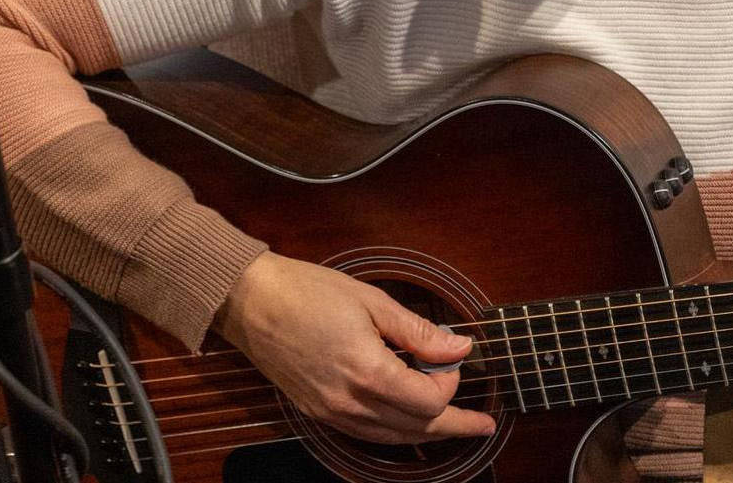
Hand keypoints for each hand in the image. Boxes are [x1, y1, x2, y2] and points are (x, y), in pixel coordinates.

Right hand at [215, 252, 496, 443]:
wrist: (249, 302)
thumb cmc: (308, 292)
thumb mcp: (372, 301)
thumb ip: (418, 331)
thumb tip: (459, 347)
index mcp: (367, 372)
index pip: (428, 401)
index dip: (450, 383)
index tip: (452, 358)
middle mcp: (349, 402)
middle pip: (416, 429)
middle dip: (454, 424)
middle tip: (483, 424)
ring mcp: (331, 412)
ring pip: (393, 439)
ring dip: (427, 433)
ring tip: (456, 426)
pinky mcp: (318, 413)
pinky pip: (367, 435)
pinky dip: (395, 432)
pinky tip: (410, 423)